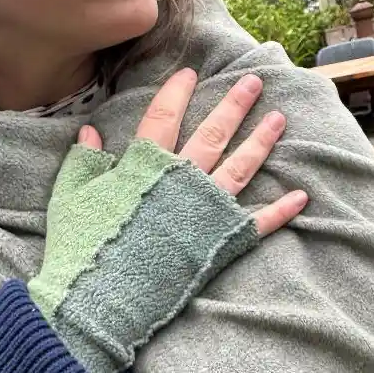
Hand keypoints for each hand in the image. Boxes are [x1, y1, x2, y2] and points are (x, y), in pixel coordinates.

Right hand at [29, 69, 306, 372]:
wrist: (103, 299)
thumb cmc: (83, 249)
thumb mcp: (71, 199)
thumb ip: (84, 163)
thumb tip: (90, 133)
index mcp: (145, 167)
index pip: (163, 117)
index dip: (176, 92)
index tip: (190, 73)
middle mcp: (184, 181)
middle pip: (214, 133)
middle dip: (235, 105)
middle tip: (254, 82)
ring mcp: (208, 210)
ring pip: (242, 167)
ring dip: (262, 141)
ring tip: (279, 119)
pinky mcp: (222, 240)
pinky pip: (258, 222)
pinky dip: (281, 211)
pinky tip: (301, 196)